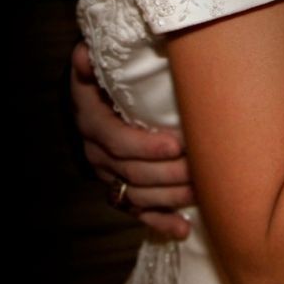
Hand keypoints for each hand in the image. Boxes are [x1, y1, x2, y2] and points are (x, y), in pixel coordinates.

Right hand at [71, 41, 194, 238]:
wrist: (93, 97)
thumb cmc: (104, 77)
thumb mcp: (94, 65)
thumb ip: (91, 61)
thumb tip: (84, 54)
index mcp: (92, 121)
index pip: (116, 140)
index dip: (145, 146)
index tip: (176, 144)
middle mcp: (97, 152)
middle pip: (132, 172)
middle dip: (167, 173)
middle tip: (199, 169)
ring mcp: (108, 174)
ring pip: (136, 195)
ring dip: (169, 197)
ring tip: (199, 193)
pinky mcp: (119, 188)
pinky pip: (137, 211)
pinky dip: (160, 222)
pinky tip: (182, 229)